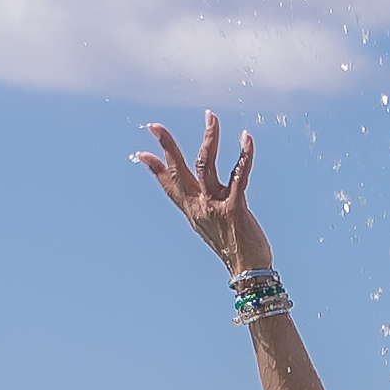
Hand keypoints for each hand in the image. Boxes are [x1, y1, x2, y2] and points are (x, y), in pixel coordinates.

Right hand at [135, 112, 271, 273]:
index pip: (169, 185)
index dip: (154, 168)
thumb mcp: (212, 227)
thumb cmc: (234, 248)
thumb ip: (204, 208)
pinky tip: (246, 138)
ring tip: (210, 116)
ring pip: (206, 166)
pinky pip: (239, 176)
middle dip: (167, 146)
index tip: (141, 152)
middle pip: (179, 170)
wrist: (248, 272)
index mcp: (192, 210)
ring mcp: (215, 206)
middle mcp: (199, 206)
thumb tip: (200, 198)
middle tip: (154, 126)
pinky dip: (244, 155)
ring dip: (209, 138)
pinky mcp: (234, 208)